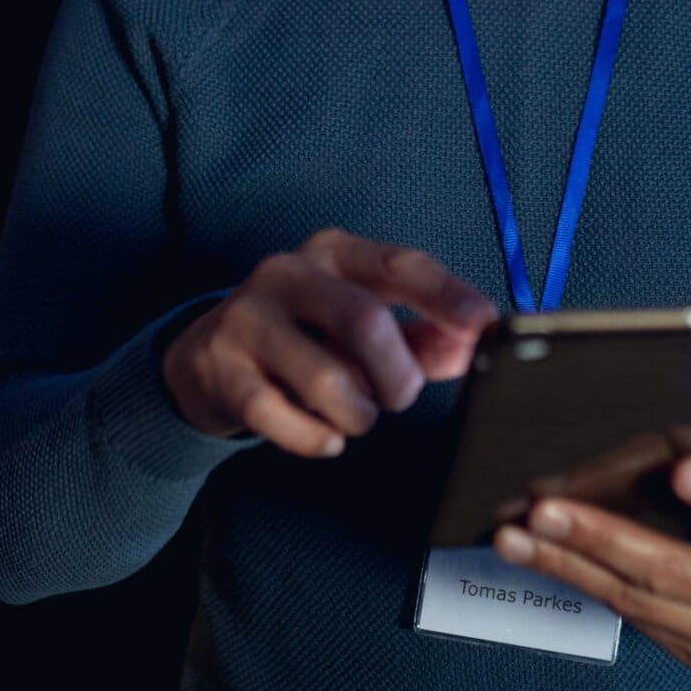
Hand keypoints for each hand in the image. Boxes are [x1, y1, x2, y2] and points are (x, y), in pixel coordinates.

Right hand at [161, 228, 496, 457]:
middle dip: (396, 375)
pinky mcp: (223, 369)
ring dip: (358, 412)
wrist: (206, 357)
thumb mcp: (360, 322)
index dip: (447, 296)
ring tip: (357, 415)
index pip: (401, 264)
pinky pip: (280, 416)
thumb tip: (473, 348)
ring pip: (326, 378)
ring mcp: (249, 319)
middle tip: (399, 397)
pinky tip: (325, 436)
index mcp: (334, 252)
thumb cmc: (304, 334)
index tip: (484, 326)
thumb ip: (422, 336)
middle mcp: (288, 273)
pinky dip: (315, 438)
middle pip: (364, 321)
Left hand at [490, 454, 690, 680]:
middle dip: (601, 539)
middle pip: (676, 571)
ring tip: (514, 538)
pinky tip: (547, 560)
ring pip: (638, 601)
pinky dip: (588, 584)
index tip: (683, 467)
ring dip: (568, 566)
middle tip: (544, 511)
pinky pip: (636, 618)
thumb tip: (672, 448)